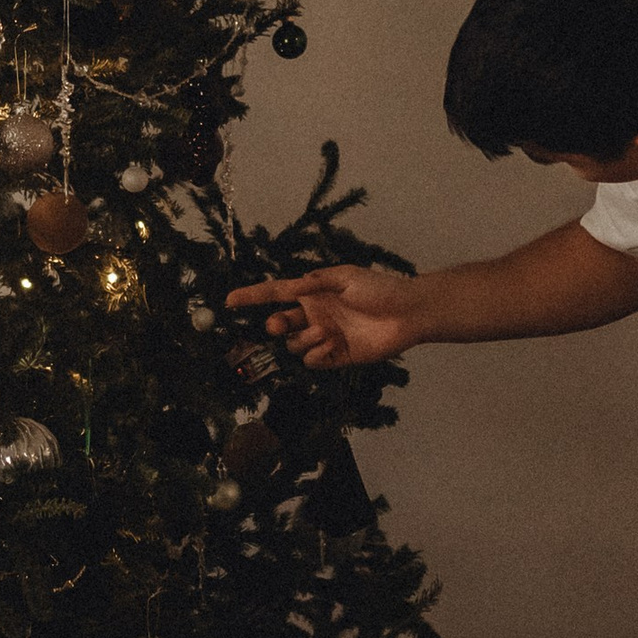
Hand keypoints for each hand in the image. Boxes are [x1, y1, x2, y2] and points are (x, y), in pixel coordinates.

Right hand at [225, 267, 421, 368]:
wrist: (408, 313)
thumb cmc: (380, 289)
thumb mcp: (345, 276)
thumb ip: (315, 282)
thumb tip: (291, 284)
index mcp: (313, 293)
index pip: (275, 295)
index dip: (252, 297)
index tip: (229, 301)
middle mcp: (314, 315)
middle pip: (280, 324)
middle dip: (276, 326)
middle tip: (279, 326)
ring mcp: (324, 337)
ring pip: (295, 345)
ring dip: (304, 340)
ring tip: (326, 333)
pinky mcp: (336, 357)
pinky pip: (313, 360)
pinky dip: (317, 354)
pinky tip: (333, 344)